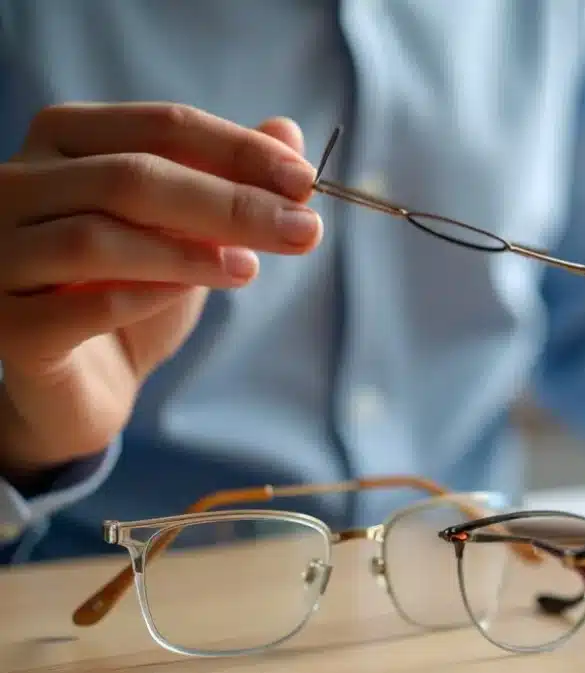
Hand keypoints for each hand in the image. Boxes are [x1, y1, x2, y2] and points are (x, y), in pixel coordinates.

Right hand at [0, 103, 322, 481]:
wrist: (86, 384)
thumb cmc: (134, 292)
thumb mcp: (191, 230)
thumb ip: (229, 179)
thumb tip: (287, 132)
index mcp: (64, 141)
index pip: (160, 125)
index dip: (239, 150)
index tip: (305, 181)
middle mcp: (15, 185)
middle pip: (131, 177)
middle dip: (230, 203)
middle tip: (302, 230)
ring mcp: (0, 253)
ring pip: (97, 236)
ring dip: (189, 251)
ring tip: (251, 270)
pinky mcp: (7, 323)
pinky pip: (82, 304)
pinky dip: (147, 295)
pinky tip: (192, 295)